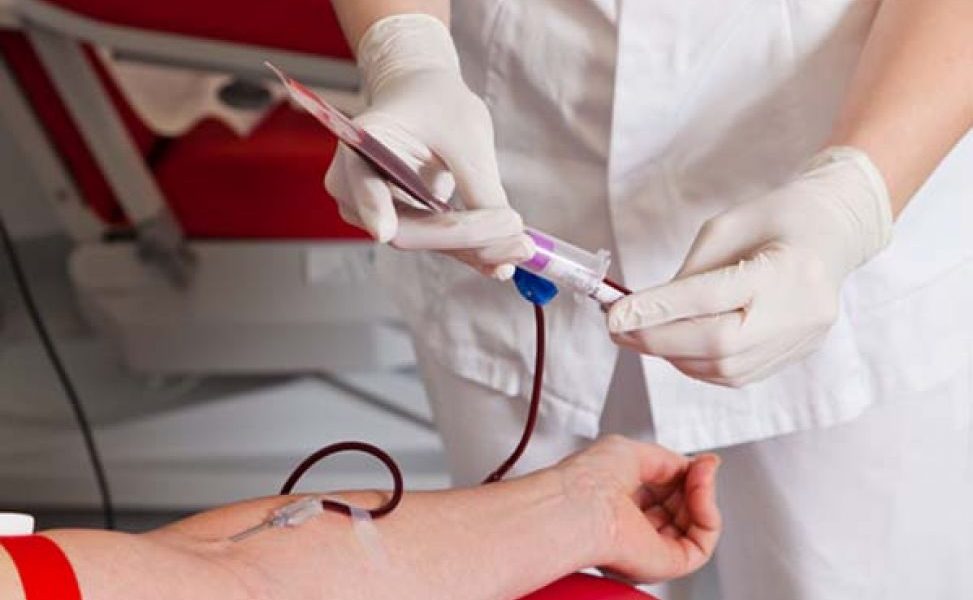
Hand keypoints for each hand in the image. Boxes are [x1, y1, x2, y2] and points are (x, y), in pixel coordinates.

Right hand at [325, 14, 532, 279]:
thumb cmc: (439, 103)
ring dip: (476, 249)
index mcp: (360, 145)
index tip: (384, 230)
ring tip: (522, 247)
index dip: (373, 207)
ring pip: (427, 243)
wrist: (424, 98)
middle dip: (463, 237)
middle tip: (516, 236)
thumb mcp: (465, 134)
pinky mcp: (403, 223)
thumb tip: (508, 237)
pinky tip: (506, 258)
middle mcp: (356, 186)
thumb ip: (479, 185)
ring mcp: (376, 211)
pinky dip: (473, 250)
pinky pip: (438, 243)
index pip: (363, 185)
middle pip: (404, 229)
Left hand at [556, 435, 720, 582]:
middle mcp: (632, 528)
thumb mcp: (633, 452)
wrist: (581, 506)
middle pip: (682, 508)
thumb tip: (703, 465)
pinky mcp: (666, 565)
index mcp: (616, 502)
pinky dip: (708, 517)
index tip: (696, 460)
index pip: (661, 490)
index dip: (682, 474)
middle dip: (696, 483)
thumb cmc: (588, 479)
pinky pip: (701, 544)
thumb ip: (670, 460)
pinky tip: (701, 496)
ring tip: (700, 477)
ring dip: (704, 496)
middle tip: (701, 468)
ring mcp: (648, 547)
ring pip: (696, 525)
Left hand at [608, 147, 892, 386]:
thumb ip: (690, 274)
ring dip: (673, 356)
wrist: (833, 232)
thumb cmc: (775, 219)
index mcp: (786, 268)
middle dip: (657, 340)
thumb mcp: (725, 229)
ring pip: (723, 370)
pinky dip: (698, 366)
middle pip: (716, 345)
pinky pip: (736, 376)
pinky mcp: (796, 356)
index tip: (614, 315)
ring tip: (643, 336)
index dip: (657, 310)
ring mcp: (801, 340)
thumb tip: (646, 313)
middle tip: (618, 330)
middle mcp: (799, 313)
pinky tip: (677, 347)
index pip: (710, 298)